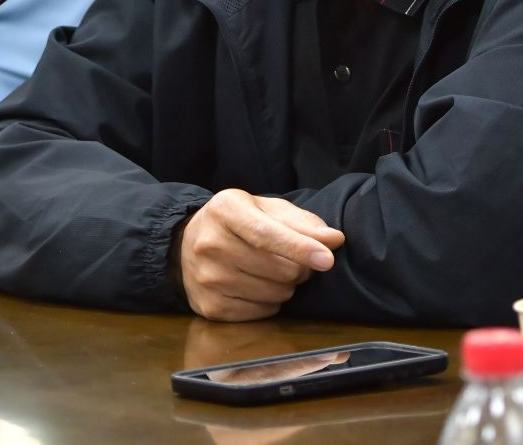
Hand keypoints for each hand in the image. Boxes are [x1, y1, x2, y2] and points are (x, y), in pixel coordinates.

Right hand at [173, 189, 344, 321]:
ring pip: (273, 294)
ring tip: (275, 272)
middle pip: (277, 269)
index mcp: (226, 210)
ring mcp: (207, 278)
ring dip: (286, 286)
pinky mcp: (209, 307)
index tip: (327, 260)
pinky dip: (270, 303)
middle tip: (294, 261)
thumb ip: (302, 223)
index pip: (267, 234)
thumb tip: (334, 240)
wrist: (187, 245)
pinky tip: (259, 287)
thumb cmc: (237, 223)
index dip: (300, 248)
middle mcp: (210, 244)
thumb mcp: (266, 209)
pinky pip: (261, 312)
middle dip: (298, 268)